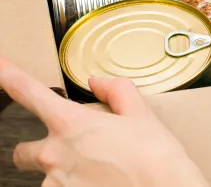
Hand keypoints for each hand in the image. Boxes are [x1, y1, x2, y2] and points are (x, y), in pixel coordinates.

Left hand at [0, 58, 208, 186]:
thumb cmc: (155, 156)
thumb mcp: (141, 113)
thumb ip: (116, 91)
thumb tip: (97, 83)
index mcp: (71, 123)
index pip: (27, 92)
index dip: (7, 75)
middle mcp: (54, 154)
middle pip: (23, 151)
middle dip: (40, 149)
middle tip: (72, 152)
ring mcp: (55, 183)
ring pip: (44, 177)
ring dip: (62, 173)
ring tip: (98, 173)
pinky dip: (76, 185)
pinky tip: (101, 182)